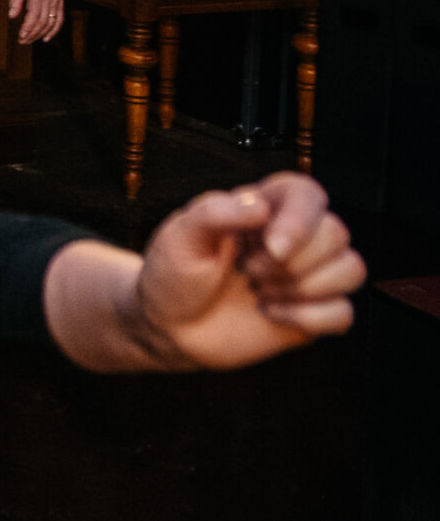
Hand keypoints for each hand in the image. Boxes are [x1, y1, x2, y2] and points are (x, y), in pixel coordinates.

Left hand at [7, 0, 63, 43]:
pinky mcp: (59, 1)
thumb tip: (11, 16)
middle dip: (32, 34)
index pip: (34, 14)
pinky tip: (45, 39)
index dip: (28, 28)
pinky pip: (59, 18)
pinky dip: (54, 30)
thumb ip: (14, 0)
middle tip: (21, 41)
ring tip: (29, 40)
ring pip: (51, 21)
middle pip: (43, 21)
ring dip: (40, 34)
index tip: (20, 37)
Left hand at [132, 175, 362, 370]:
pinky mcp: (312, 312)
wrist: (170, 327)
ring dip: (302, 289)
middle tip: (247, 272)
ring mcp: (307, 274)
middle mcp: (294, 236)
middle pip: (337, 233)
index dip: (300, 220)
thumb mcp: (179, 237)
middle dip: (290, 263)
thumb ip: (213, 213)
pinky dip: (309, 319)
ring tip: (260, 292)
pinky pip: (344, 313)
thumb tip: (260, 206)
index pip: (308, 193)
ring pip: (351, 269)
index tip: (272, 248)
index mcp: (265, 207)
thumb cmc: (175, 274)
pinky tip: (271, 315)